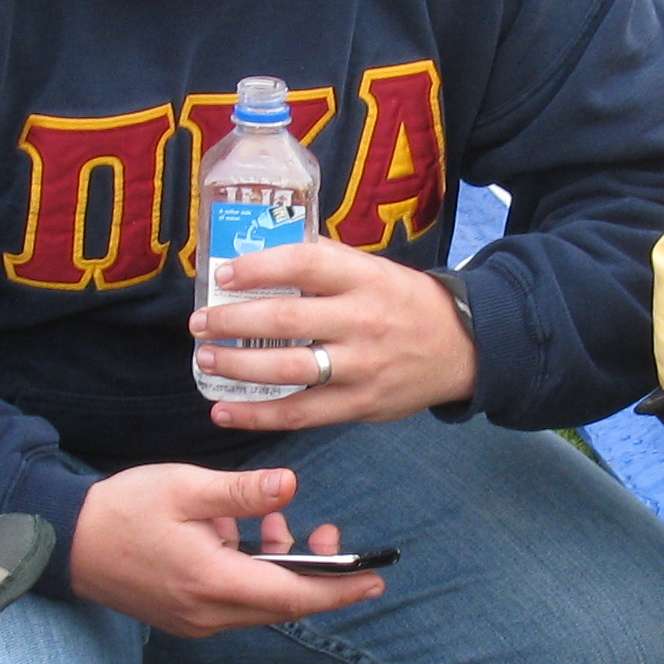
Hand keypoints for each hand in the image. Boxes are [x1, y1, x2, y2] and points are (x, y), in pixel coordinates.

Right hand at [69, 462, 384, 637]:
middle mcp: (209, 614)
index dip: (338, 588)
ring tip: (278, 522)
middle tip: (332, 534)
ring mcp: (196, 621)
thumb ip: (241, 492)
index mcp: (213, 582)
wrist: (66, 542)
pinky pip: (235, 603)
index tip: (375, 580)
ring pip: (260, 603)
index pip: (292, 595)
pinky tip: (241, 537)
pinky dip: (253, 574)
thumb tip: (290, 486)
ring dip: (280, 568)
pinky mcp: (185, 617)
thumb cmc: (123, 510)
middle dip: (316, 573)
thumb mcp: (185, 488)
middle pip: (283, 605)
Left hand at [192, 242, 476, 429]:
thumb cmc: (404, 302)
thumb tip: (261, 248)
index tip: (223, 275)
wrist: (463, 348)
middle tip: (200, 323)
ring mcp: (361, 367)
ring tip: (206, 360)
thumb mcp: (373, 270)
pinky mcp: (359, 405)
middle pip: (286, 322)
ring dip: (238, 367)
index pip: (303, 265)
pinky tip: (225, 412)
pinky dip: (258, 416)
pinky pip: (300, 414)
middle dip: (233, 322)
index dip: (258, 269)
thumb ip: (324, 262)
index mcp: (364, 278)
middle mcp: (362, 321)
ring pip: (289, 371)